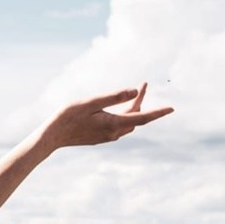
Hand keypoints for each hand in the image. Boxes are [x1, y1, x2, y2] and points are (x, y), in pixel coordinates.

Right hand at [42, 83, 173, 148]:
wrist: (52, 136)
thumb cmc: (68, 117)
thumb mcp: (91, 102)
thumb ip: (114, 97)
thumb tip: (134, 91)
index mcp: (113, 123)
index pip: (142, 117)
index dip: (158, 112)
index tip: (172, 108)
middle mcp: (113, 133)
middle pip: (136, 118)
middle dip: (141, 103)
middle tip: (142, 85)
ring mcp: (106, 137)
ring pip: (127, 123)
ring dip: (132, 110)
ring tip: (132, 95)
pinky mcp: (99, 138)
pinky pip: (118, 127)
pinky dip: (123, 116)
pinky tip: (116, 109)